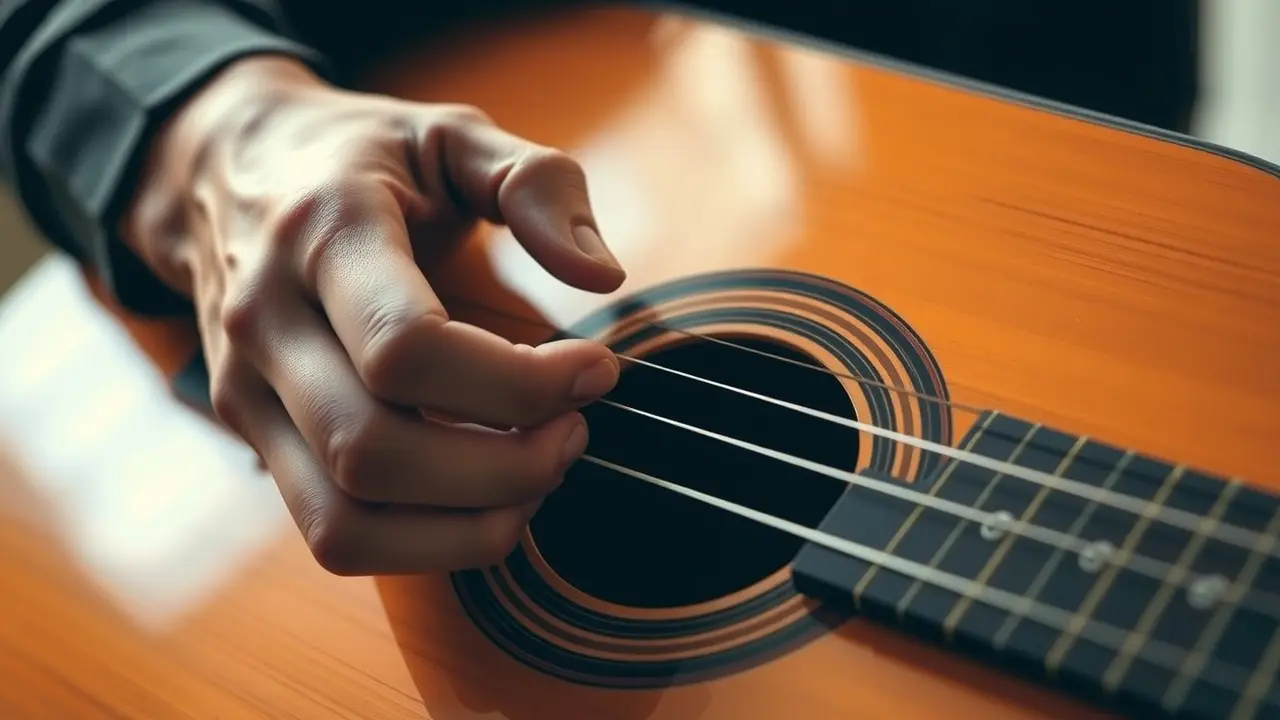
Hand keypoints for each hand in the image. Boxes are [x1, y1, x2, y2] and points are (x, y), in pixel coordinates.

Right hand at [123, 56, 625, 574]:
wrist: (224, 170)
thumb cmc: (357, 156)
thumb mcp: (452, 133)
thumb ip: (538, 184)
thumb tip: (600, 274)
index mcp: (323, 234)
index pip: (406, 349)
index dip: (519, 384)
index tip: (595, 370)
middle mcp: (267, 321)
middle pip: (376, 450)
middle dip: (505, 467)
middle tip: (574, 431)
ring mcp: (246, 389)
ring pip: (346, 518)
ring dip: (464, 525)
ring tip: (536, 475)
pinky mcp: (252, 434)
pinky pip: (333, 534)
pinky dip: (422, 545)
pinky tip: (482, 500)